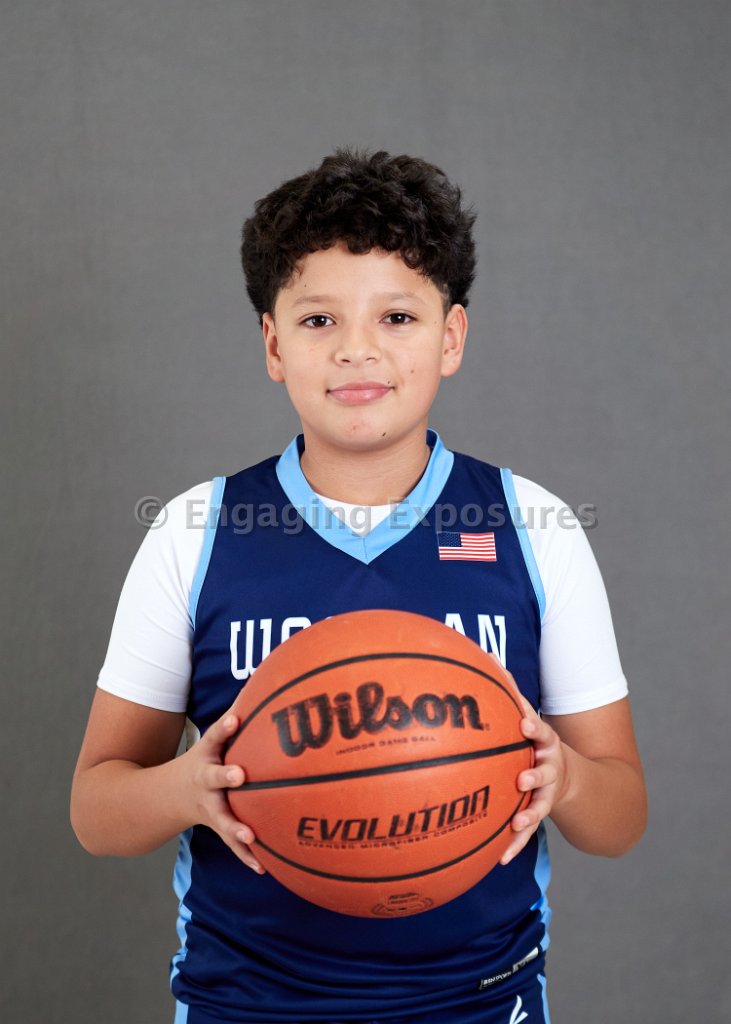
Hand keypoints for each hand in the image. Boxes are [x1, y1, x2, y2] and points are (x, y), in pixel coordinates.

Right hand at [177, 710, 264, 873]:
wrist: (162, 797)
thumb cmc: (204, 759)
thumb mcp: (212, 738)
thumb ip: (238, 714)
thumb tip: (270, 681)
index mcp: (207, 754)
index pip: (215, 735)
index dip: (225, 727)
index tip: (237, 718)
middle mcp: (205, 779)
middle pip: (214, 777)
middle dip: (226, 776)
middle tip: (240, 776)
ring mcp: (208, 805)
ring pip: (222, 816)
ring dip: (235, 826)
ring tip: (250, 835)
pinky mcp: (216, 826)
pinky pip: (232, 843)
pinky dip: (246, 855)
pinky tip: (263, 867)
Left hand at [500, 696, 567, 865]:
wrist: (570, 777)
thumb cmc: (535, 740)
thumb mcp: (529, 717)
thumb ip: (509, 690)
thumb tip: (486, 654)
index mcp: (545, 742)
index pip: (542, 732)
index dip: (535, 728)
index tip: (524, 724)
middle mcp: (548, 767)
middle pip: (546, 771)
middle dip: (536, 774)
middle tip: (523, 778)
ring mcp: (546, 793)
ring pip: (539, 805)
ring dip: (528, 814)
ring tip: (516, 823)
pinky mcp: (538, 814)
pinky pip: (526, 831)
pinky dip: (514, 844)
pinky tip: (500, 859)